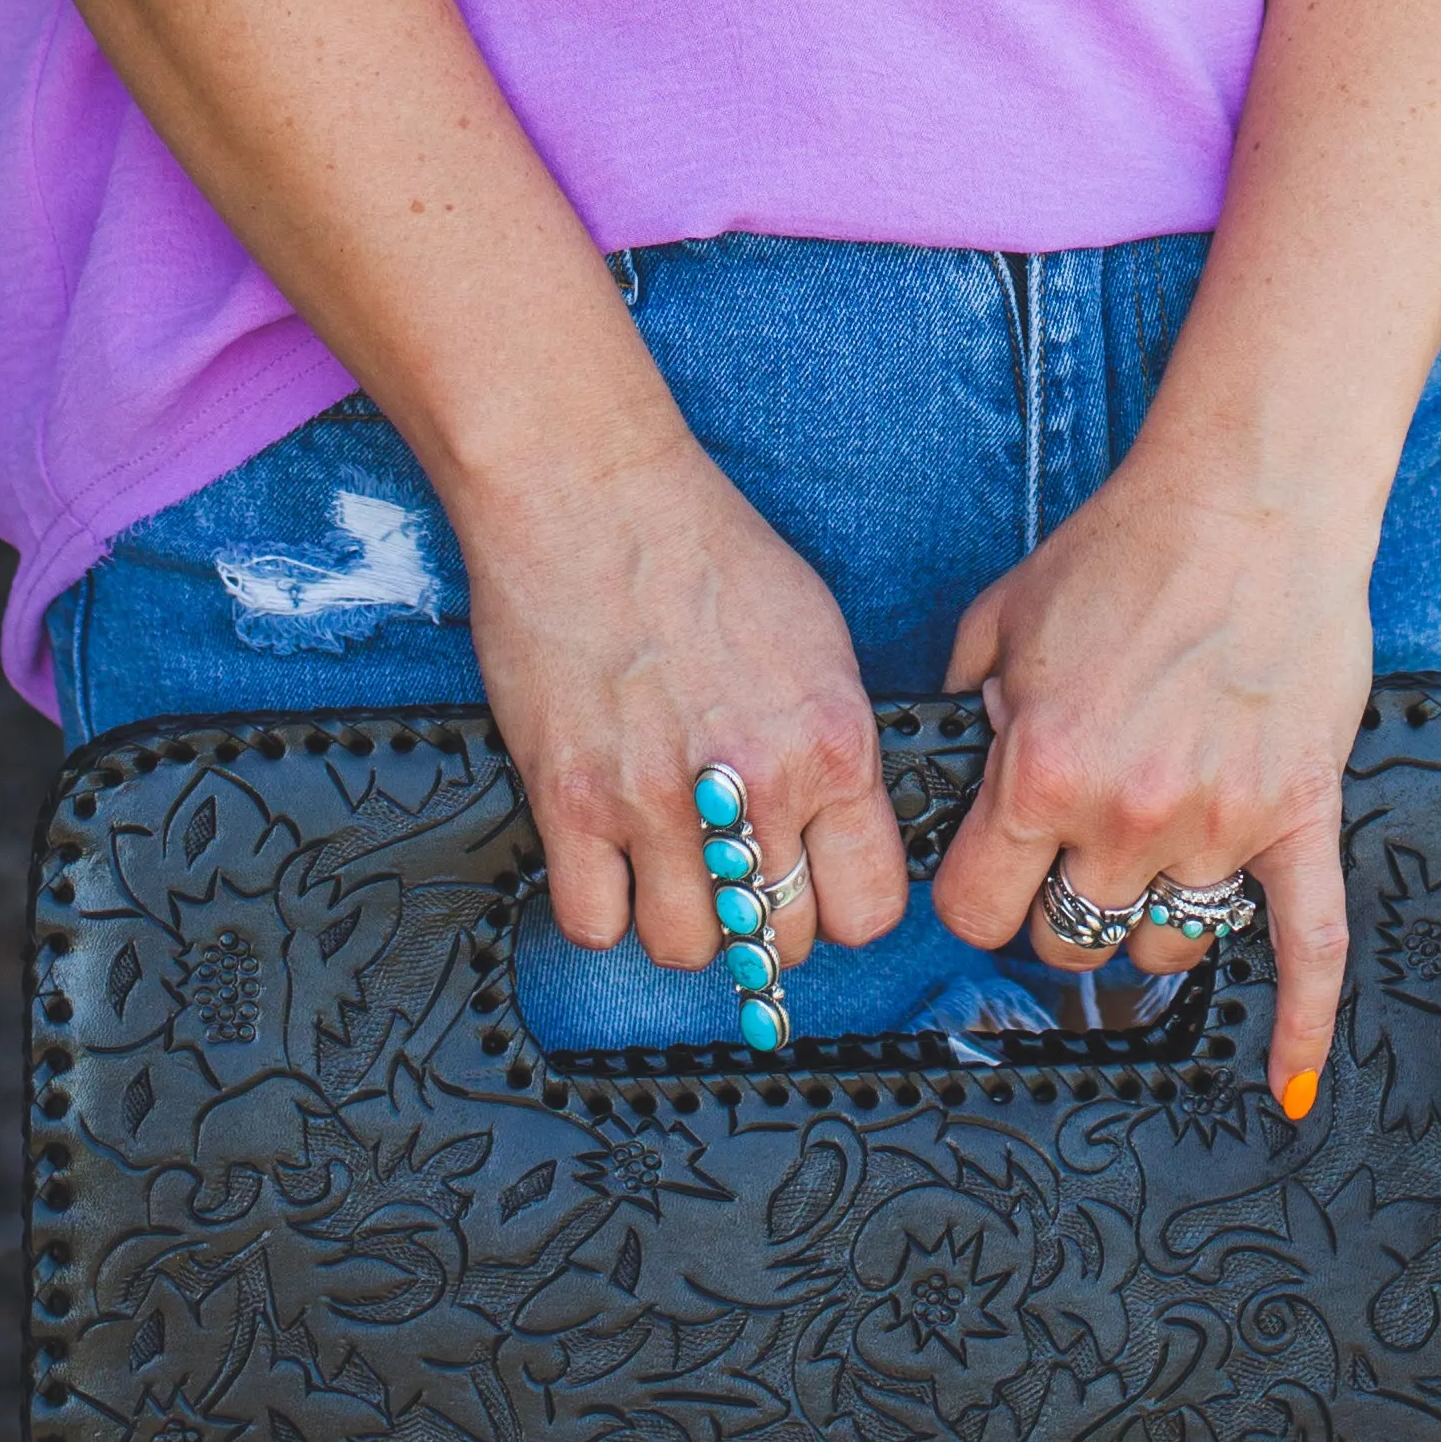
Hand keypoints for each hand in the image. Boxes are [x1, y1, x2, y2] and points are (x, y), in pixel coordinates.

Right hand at [454, 427, 912, 979]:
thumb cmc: (701, 545)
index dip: (844, 906)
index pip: (871, 907)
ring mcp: (656, 802)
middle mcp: (753, 783)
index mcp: (830, 741)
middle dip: (764, 918)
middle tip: (740, 872)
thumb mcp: (817, 636)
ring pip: (687, 948)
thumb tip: (839, 821)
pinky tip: (611, 862)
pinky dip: (603, 907)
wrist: (589, 494)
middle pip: (779, 940)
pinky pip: (594, 923)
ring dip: (684, 919)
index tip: (820, 887)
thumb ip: (833, 739)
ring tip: (673, 867)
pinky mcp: (569, 802)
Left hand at [930, 453, 1375, 1112]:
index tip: (988, 871)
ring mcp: (1220, 825)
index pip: (978, 912)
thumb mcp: (1004, 617)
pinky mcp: (1299, 816)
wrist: (1249, 500)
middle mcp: (1127, 814)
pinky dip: (1303, 1024)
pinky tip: (1292, 1085)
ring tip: (1148, 856)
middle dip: (1059, 905)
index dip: (975, 895)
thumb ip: (966, 704)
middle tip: (1070, 849)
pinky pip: (1311, 944)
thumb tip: (949, 762)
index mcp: (1040, 770)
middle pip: (1070, 941)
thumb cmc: (1125, 549)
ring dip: (1147, 917)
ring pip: (1165, 945)